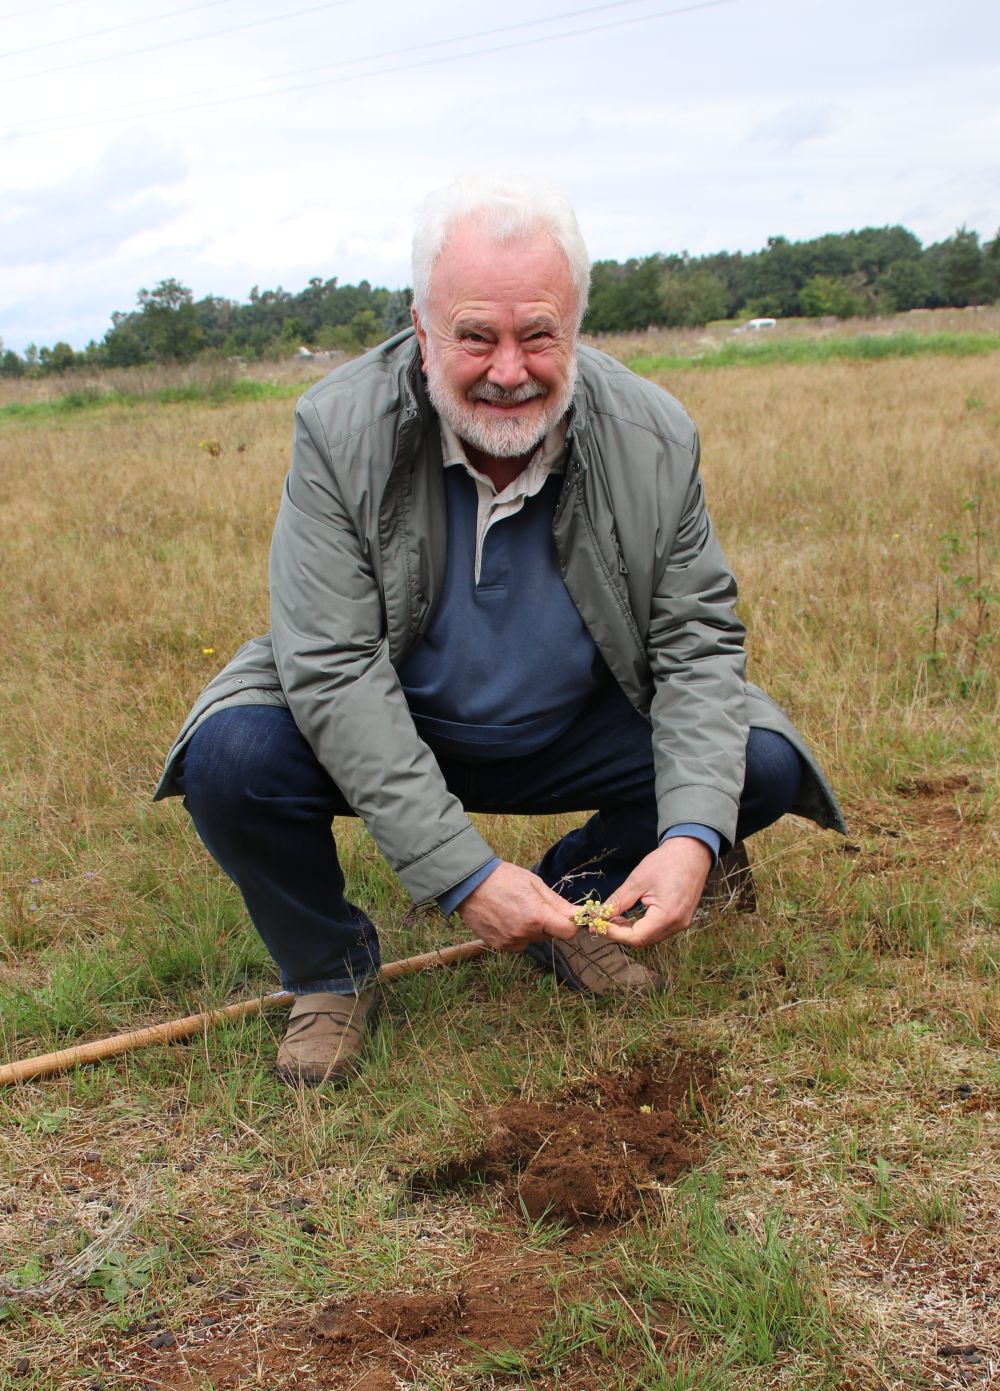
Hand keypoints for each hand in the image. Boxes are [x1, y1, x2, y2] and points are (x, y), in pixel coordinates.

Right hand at [456, 861, 578, 952]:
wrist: (469, 884)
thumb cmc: (503, 878)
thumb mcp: (534, 884)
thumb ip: (557, 903)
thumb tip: (579, 914)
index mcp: (537, 916)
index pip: (568, 932)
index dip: (571, 924)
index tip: (567, 916)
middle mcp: (525, 933)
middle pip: (550, 935)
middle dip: (547, 923)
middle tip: (532, 904)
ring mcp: (510, 942)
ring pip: (533, 939)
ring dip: (531, 929)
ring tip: (514, 909)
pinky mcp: (499, 946)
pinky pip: (517, 943)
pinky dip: (516, 934)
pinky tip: (505, 918)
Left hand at [602, 838, 712, 947]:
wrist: (692, 852)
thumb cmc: (666, 862)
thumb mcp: (637, 880)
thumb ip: (618, 901)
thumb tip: (599, 915)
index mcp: (667, 916)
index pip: (636, 937)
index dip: (614, 933)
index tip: (597, 925)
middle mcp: (677, 925)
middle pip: (643, 940)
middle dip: (620, 934)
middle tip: (601, 922)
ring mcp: (681, 923)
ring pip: (650, 937)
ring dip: (630, 931)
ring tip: (613, 918)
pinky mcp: (681, 918)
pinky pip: (658, 930)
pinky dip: (641, 926)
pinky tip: (629, 917)